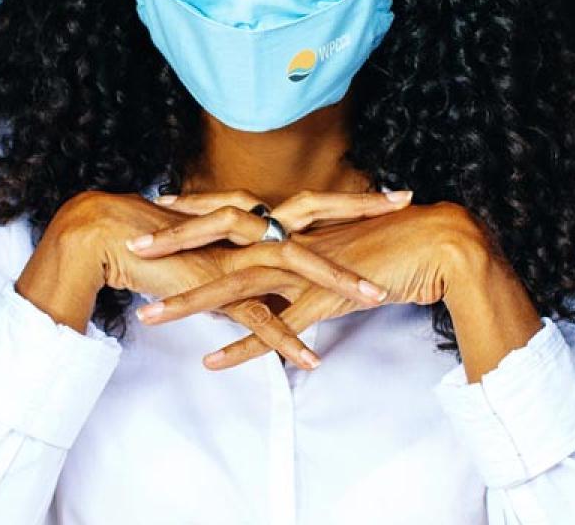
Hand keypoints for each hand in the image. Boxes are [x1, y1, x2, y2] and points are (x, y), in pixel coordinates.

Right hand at [14, 190, 389, 368]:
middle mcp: (249, 226)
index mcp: (253, 213)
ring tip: (376, 298)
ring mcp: (235, 256)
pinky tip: (311, 360)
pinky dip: (286, 339)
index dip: (355, 197)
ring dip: (337, 282)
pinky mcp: (216, 286)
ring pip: (295, 265)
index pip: (314, 201)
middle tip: (405, 207)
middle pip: (315, 215)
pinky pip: (258, 317)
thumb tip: (273, 259)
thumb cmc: (159, 236)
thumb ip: (245, 248)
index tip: (396, 194)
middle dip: (361, 212)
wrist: (111, 237)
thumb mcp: (213, 239)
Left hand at [143, 198, 540, 370]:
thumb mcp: (342, 240)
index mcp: (296, 218)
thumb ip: (313, 247)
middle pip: (222, 238)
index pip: (233, 211)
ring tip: (150, 319)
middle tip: (131, 249)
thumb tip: (292, 254)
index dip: (194, 212)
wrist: (443, 243)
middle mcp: (295, 235)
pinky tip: (213, 363)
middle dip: (173, 245)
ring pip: (238, 283)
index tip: (154, 212)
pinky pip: (279, 324)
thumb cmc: (396, 240)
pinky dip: (245, 346)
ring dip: (191, 303)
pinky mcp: (327, 296)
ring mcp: (308, 264)